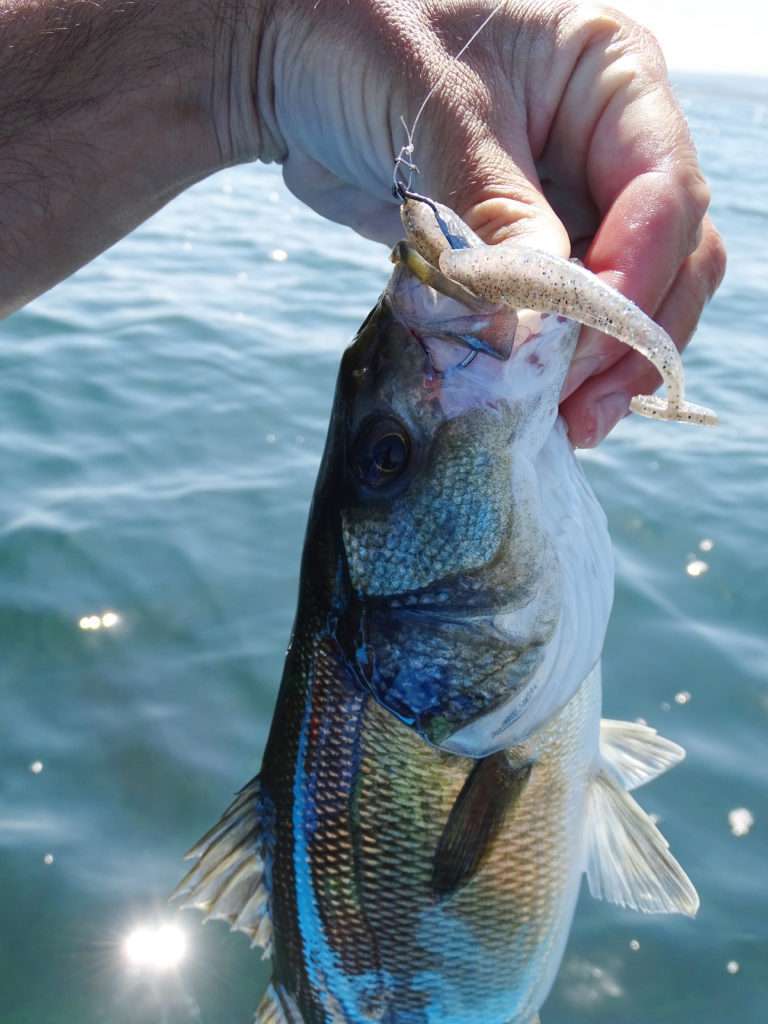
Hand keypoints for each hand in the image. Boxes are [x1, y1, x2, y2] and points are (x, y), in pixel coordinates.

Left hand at [246, 0, 725, 445]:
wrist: (299, 65)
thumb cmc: (365, 41)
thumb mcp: (439, 114)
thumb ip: (497, 212)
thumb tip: (538, 322)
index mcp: (612, 78)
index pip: (663, 191)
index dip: (633, 275)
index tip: (578, 334)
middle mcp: (609, 145)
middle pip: (672, 258)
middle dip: (628, 337)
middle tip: (575, 401)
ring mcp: (575, 203)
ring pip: (631, 300)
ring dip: (606, 368)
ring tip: (565, 423)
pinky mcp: (530, 253)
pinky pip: (567, 320)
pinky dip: (560, 367)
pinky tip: (541, 409)